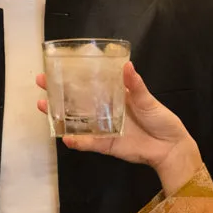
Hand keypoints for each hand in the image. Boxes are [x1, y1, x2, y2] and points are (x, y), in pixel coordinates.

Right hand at [36, 62, 202, 195]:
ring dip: (59, 116)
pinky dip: (77, 141)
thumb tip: (127, 66)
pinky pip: (88, 143)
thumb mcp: (148, 99)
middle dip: (58, 93)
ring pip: (77, 121)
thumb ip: (135, 85)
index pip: (90, 83)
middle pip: (77, 101)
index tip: (56, 66)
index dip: (73, 76)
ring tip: (43, 107)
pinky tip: (65, 137)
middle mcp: (105, 111)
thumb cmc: (161, 120)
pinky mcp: (106, 144)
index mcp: (114, 95)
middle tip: (41, 83)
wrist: (170, 147)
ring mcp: (103, 128)